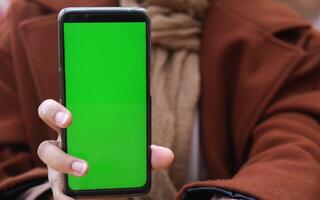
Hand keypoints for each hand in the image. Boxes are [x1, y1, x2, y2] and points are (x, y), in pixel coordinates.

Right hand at [37, 99, 173, 199]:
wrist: (108, 190)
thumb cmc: (114, 163)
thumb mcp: (131, 156)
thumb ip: (146, 154)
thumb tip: (167, 156)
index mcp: (78, 128)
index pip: (59, 110)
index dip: (57, 108)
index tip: (71, 110)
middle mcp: (63, 144)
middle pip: (47, 123)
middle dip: (54, 118)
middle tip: (69, 121)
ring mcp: (58, 166)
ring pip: (50, 157)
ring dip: (66, 161)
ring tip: (86, 168)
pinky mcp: (62, 188)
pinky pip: (60, 191)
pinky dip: (70, 194)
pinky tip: (86, 197)